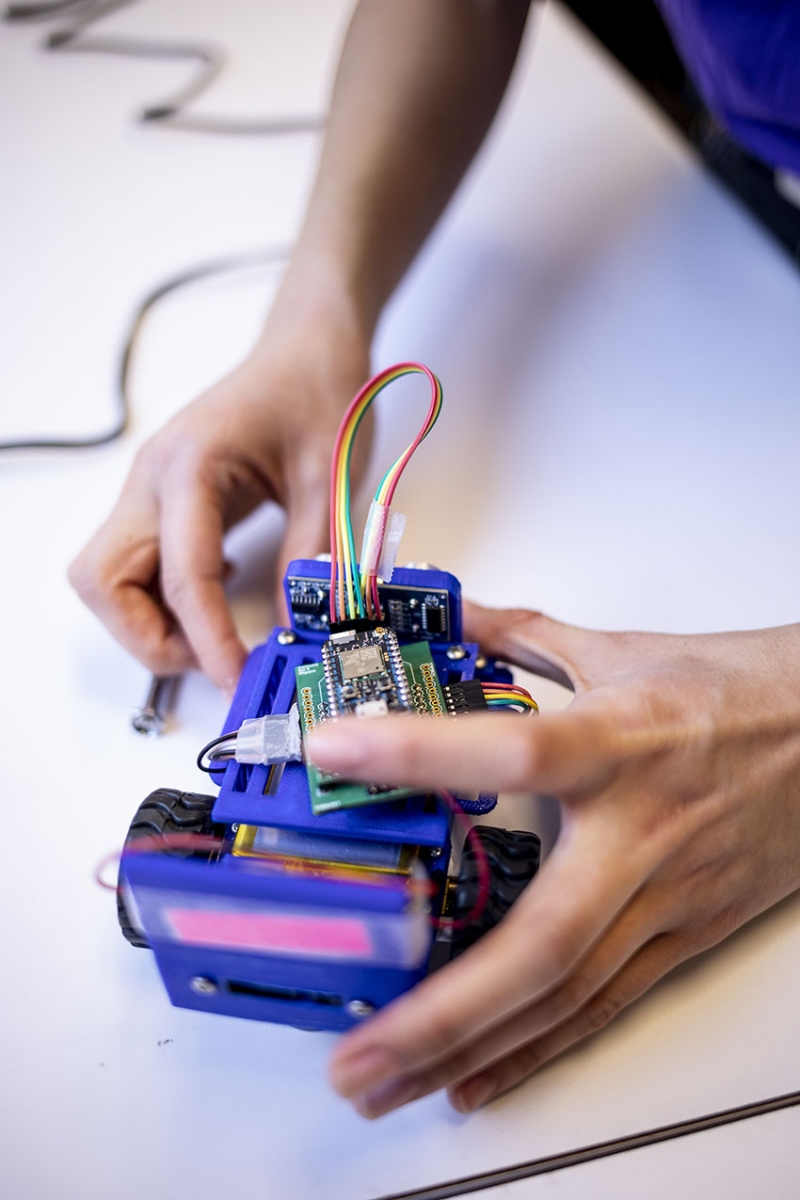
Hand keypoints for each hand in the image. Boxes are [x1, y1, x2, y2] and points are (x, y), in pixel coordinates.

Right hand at [69, 304, 369, 692]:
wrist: (308, 342)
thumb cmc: (319, 388)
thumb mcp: (330, 478)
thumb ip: (312, 556)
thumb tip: (296, 629)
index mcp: (192, 464)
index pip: (180, 573)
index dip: (205, 638)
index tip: (236, 676)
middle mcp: (153, 478)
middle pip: (102, 581)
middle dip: (147, 636)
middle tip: (212, 659)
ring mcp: (150, 490)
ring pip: (107, 580)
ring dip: (147, 622)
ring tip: (216, 636)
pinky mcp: (161, 501)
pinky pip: (135, 567)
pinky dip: (162, 600)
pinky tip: (217, 595)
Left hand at [308, 601, 799, 1116]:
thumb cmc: (741, 693)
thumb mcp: (624, 649)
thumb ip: (523, 634)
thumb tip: (451, 615)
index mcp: (619, 743)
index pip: (511, 749)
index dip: (419, 752)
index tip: (336, 749)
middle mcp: (639, 834)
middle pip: (539, 940)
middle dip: (440, 1011)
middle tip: (355, 1051)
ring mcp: (665, 897)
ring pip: (565, 994)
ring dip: (470, 1048)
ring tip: (388, 1084)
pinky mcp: (685, 934)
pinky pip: (603, 1005)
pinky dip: (534, 1049)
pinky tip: (475, 1077)